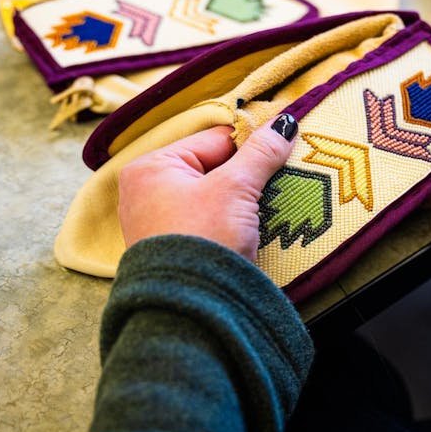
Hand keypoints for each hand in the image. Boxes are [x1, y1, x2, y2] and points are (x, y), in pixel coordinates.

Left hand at [118, 113, 298, 261]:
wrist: (192, 309)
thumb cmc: (203, 238)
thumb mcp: (236, 188)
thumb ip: (261, 153)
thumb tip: (285, 123)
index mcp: (150, 167)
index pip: (214, 141)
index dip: (251, 147)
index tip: (281, 153)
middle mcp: (145, 191)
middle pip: (213, 168)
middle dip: (246, 178)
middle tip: (276, 185)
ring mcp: (157, 223)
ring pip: (213, 197)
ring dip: (241, 202)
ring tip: (265, 211)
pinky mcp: (173, 249)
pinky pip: (208, 222)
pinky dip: (230, 223)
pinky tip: (248, 231)